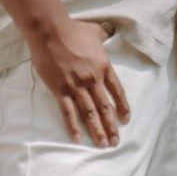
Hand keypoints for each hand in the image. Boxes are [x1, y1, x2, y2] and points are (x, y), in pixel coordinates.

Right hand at [30, 17, 130, 145]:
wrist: (50, 32)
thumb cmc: (73, 30)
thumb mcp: (95, 31)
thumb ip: (104, 34)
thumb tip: (110, 30)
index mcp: (104, 68)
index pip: (117, 92)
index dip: (122, 107)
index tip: (126, 120)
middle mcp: (93, 80)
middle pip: (105, 108)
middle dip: (111, 127)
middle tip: (115, 142)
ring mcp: (76, 87)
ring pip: (90, 114)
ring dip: (97, 131)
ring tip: (102, 145)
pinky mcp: (60, 90)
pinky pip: (68, 113)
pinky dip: (73, 127)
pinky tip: (78, 139)